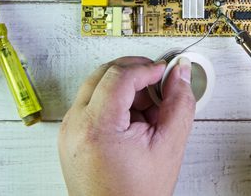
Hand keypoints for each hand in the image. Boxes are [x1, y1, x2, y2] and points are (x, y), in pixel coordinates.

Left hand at [58, 56, 195, 195]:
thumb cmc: (136, 195)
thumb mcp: (169, 146)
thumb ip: (179, 103)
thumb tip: (180, 73)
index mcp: (96, 127)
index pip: (120, 76)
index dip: (147, 68)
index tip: (165, 71)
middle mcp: (75, 125)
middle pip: (104, 73)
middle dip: (135, 72)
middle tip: (159, 85)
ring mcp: (70, 130)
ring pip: (98, 85)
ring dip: (126, 87)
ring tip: (149, 111)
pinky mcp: (72, 135)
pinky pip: (93, 102)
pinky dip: (116, 101)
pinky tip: (135, 121)